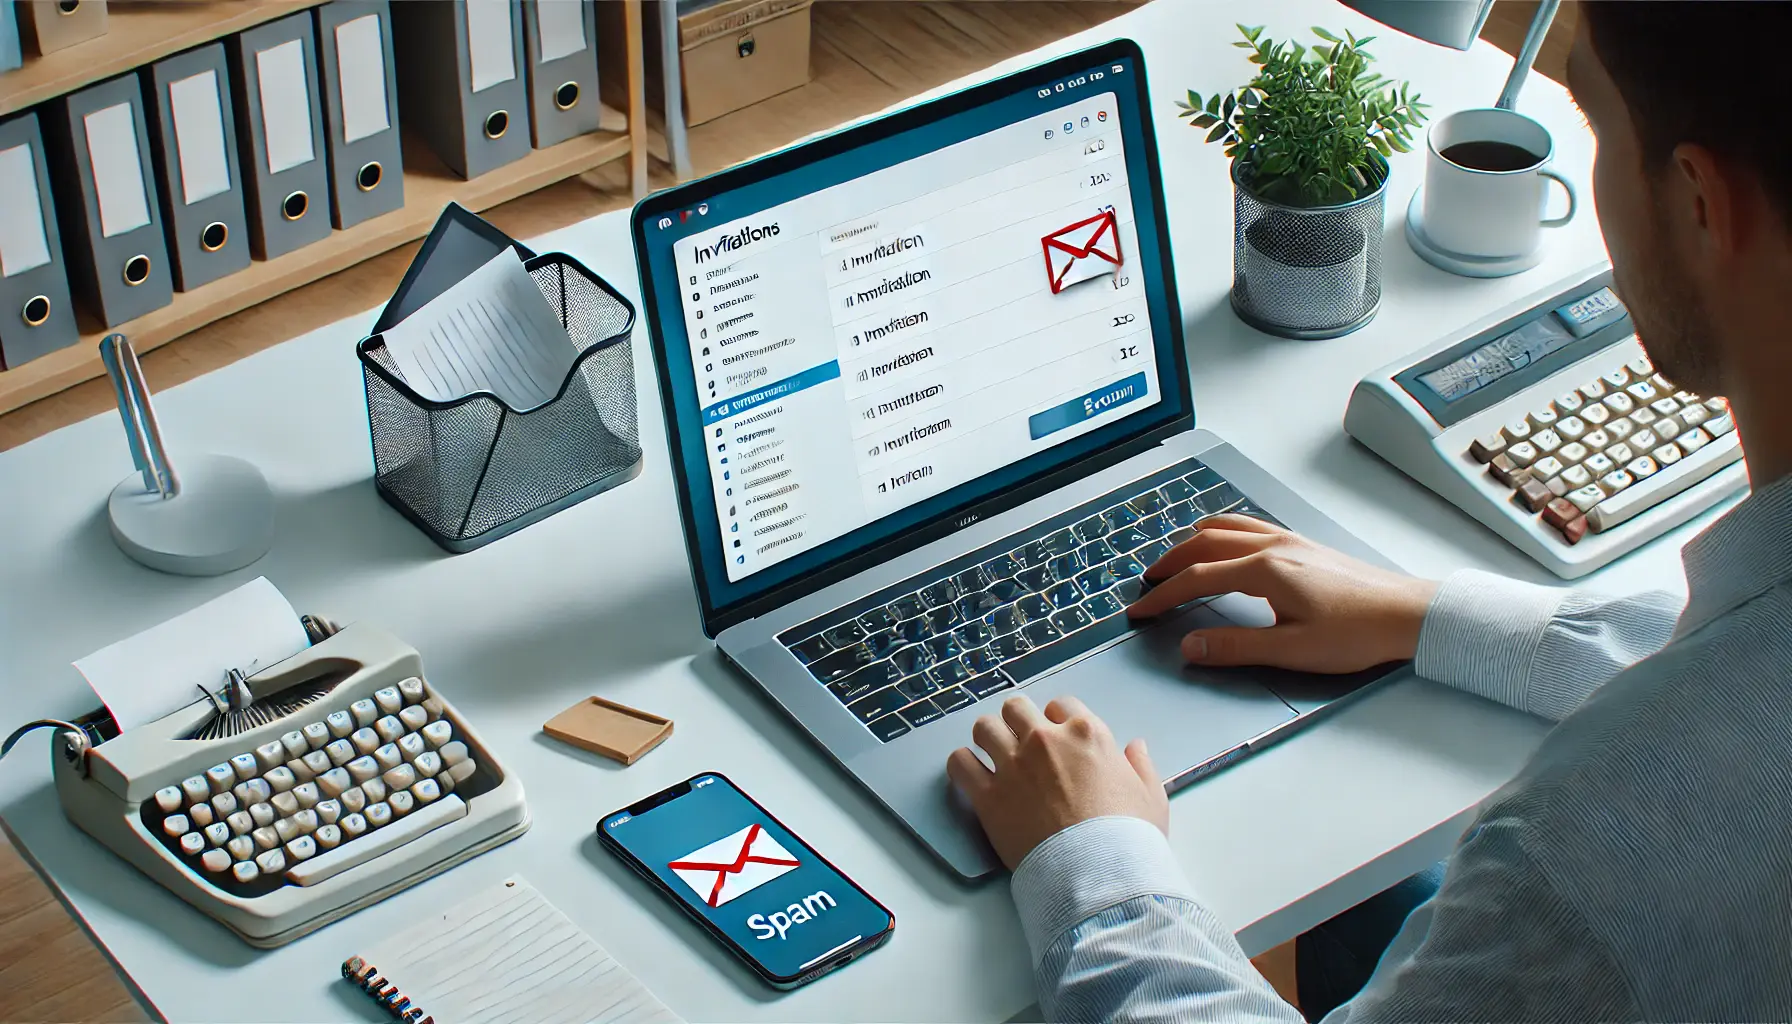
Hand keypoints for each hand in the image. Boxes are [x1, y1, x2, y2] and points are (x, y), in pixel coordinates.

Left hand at [946, 695, 1166, 870]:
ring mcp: (1014, 766)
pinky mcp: (988, 796)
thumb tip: (1135, 746)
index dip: (1057, 720)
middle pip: (1016, 708)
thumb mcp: (1151, 797)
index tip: (1056, 737)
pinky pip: (960, 763)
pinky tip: (970, 773)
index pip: (1061, 704)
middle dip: (1017, 721)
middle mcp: (1045, 740)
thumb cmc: (1130, 837)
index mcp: (1087, 734)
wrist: (1099, 874)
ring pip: (984, 727)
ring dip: (987, 738)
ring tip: (992, 754)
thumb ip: (1141, 765)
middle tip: (1019, 742)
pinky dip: (962, 765)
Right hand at [1125, 514, 1437, 672]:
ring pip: (1228, 527)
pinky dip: (1225, 528)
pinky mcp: (1305, 544)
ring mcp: (1290, 541)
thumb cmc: (1356, 634)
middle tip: (1147, 581)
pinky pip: (1251, 525)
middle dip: (1170, 562)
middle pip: (1205, 544)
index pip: (1198, 579)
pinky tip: (1228, 539)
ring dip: (1195, 539)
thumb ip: (1236, 648)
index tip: (1139, 611)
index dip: (1163, 595)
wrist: (1408, 614)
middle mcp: (1273, 547)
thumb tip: (1189, 647)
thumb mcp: (1292, 650)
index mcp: (1264, 571)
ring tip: (1177, 553)